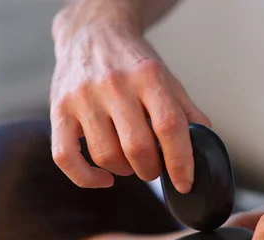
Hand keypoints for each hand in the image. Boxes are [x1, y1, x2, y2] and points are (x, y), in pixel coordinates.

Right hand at [50, 5, 209, 191]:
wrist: (92, 32)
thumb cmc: (132, 62)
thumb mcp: (167, 78)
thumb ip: (187, 112)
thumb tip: (205, 144)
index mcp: (148, 76)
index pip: (169, 127)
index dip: (180, 162)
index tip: (185, 182)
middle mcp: (114, 84)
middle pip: (137, 147)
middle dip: (152, 170)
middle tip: (154, 168)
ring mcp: (82, 97)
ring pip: (106, 156)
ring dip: (124, 171)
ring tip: (130, 162)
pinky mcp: (58, 110)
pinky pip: (65, 157)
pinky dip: (86, 178)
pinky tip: (104, 179)